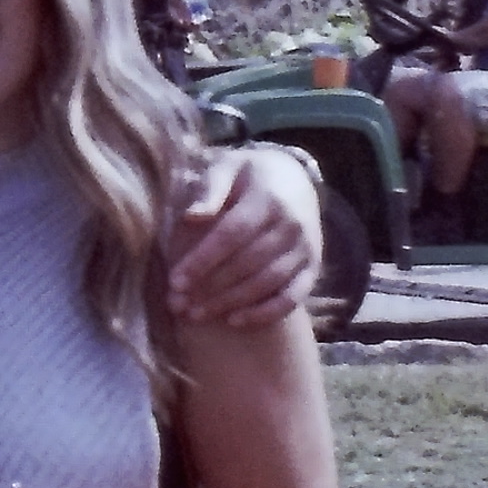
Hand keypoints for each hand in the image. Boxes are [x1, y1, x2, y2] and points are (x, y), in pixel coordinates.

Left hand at [168, 144, 320, 327]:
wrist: (295, 179)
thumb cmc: (249, 175)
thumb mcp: (228, 167)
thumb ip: (211, 188)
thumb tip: (192, 217)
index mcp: (269, 198)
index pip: (232, 234)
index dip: (203, 260)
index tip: (175, 281)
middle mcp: (293, 225)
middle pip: (248, 263)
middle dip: (210, 287)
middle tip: (178, 304)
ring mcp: (306, 249)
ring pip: (267, 283)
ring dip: (231, 303)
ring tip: (196, 314)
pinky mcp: (313, 268)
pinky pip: (292, 297)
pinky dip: (265, 313)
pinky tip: (235, 321)